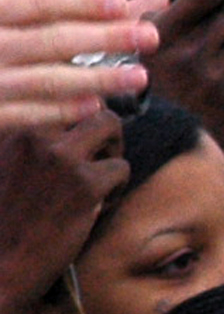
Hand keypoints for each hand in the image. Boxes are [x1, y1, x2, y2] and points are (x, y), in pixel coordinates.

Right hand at [0, 0, 152, 131]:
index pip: (36, 2)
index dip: (81, 1)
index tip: (122, 2)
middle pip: (53, 40)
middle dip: (106, 38)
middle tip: (150, 36)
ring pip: (48, 81)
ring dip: (98, 79)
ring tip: (139, 75)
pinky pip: (28, 116)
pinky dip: (62, 111)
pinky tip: (94, 105)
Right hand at [0, 106, 131, 313]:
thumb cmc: (4, 218)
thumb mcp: (5, 165)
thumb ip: (30, 143)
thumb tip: (76, 118)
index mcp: (8, 125)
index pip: (55, 95)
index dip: (76, 118)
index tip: (79, 139)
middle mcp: (29, 132)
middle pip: (88, 104)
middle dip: (101, 131)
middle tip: (96, 160)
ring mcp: (58, 155)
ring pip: (110, 126)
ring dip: (111, 153)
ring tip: (97, 183)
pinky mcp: (84, 183)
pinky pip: (121, 167)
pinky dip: (116, 187)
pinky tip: (96, 206)